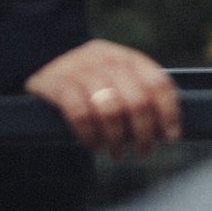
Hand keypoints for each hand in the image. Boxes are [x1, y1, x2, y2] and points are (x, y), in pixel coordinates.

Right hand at [25, 39, 181, 155]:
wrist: (40, 62)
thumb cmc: (90, 84)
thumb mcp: (116, 80)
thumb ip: (139, 96)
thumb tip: (167, 132)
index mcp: (127, 58)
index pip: (158, 83)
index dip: (169, 112)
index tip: (171, 137)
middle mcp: (105, 59)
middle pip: (137, 101)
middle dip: (143, 133)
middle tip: (142, 152)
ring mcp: (79, 69)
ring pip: (109, 110)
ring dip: (116, 138)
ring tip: (116, 152)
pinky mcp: (56, 83)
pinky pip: (79, 114)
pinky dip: (89, 135)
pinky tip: (92, 144)